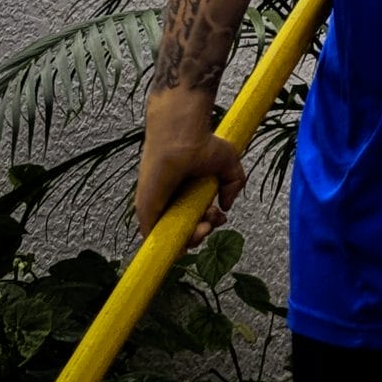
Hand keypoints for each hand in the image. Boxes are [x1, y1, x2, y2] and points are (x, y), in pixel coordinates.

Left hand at [135, 117, 245, 247]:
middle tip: (213, 218)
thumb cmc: (202, 143)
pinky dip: (175, 245)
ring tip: (206, 225)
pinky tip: (194, 233)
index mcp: (187, 192)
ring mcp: (159, 208)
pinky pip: (158, 239)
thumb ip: (233, 185)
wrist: (183, 137)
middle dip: (204, 230)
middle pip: (187, 231)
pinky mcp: (148, 213)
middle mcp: (173, 201)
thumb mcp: (229, 164)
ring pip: (175, 237)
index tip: (220, 215)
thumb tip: (225, 206)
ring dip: (194, 238)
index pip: (196, 219)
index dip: (209, 222)